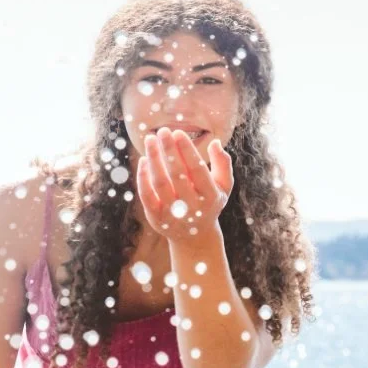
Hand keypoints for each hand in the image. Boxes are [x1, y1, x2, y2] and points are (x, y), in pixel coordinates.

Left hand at [136, 128, 233, 245]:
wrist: (195, 236)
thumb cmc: (209, 203)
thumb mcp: (223, 186)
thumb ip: (223, 164)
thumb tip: (215, 143)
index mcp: (210, 196)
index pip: (197, 169)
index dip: (187, 150)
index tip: (178, 133)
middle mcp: (192, 207)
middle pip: (177, 174)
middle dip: (169, 150)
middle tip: (162, 131)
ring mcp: (174, 214)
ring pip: (160, 183)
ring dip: (154, 159)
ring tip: (150, 139)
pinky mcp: (157, 219)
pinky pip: (147, 195)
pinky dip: (143, 177)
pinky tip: (143, 160)